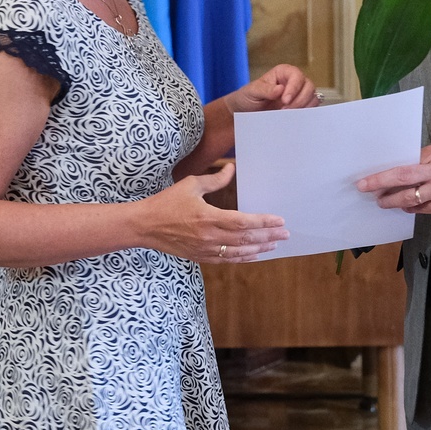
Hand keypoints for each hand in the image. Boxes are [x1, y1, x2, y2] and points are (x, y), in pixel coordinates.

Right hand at [139, 162, 289, 262]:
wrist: (144, 227)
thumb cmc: (166, 203)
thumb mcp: (190, 185)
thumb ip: (214, 180)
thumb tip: (232, 169)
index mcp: (208, 218)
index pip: (244, 222)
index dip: (264, 222)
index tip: (280, 220)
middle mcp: (210, 237)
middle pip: (246, 239)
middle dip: (269, 236)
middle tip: (286, 234)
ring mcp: (205, 250)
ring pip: (239, 252)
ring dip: (260, 248)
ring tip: (275, 244)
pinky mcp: (201, 257)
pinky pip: (227, 260)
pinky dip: (244, 258)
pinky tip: (254, 254)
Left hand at [226, 64, 319, 112]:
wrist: (245, 113)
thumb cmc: (248, 97)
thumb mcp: (252, 92)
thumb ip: (265, 89)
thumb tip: (280, 89)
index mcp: (283, 72)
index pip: (296, 75)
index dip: (294, 88)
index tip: (285, 100)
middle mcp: (294, 82)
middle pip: (309, 86)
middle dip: (300, 100)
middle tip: (285, 111)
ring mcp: (299, 95)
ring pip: (312, 98)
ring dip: (303, 108)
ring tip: (287, 116)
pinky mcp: (300, 107)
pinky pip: (310, 109)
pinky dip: (305, 115)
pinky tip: (293, 120)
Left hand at [357, 142, 430, 219]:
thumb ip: (423, 158)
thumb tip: (397, 167)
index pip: (405, 164)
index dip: (385, 173)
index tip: (368, 178)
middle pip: (403, 178)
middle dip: (380, 184)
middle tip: (365, 189)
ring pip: (410, 199)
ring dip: (393, 201)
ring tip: (382, 202)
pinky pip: (422, 209)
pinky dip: (411, 208)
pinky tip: (404, 206)